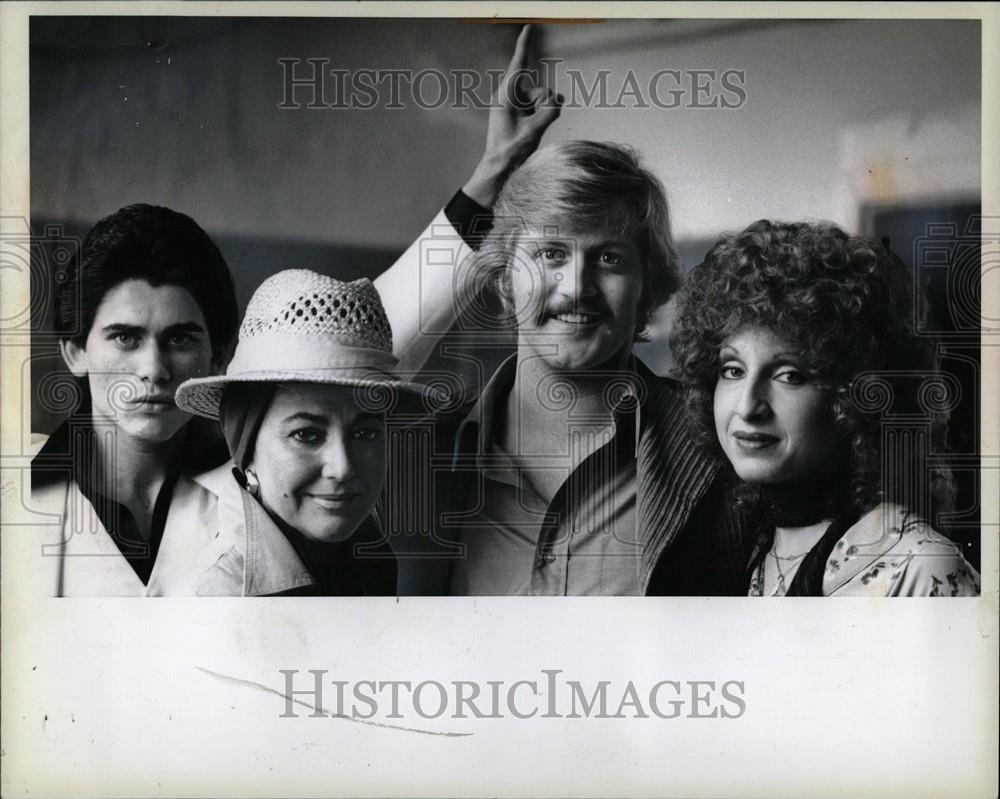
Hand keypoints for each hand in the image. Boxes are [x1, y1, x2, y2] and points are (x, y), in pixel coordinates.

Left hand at [463, 24, 562, 206]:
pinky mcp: (519, 115)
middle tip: (535, 125)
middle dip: (545, 104)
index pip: (518, 64)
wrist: (498, 170)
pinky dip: (543, 116)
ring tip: (532, 132)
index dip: (525, 44)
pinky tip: (538, 128)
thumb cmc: (510, 151)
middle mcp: (509, 98)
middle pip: (538, 89)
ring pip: (541, 100)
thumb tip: (557, 100)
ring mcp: (515, 107)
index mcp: (505, 97)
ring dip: (544, 114)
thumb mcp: (533, 131)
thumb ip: (549, 112)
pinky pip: (539, 109)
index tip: (528, 26)